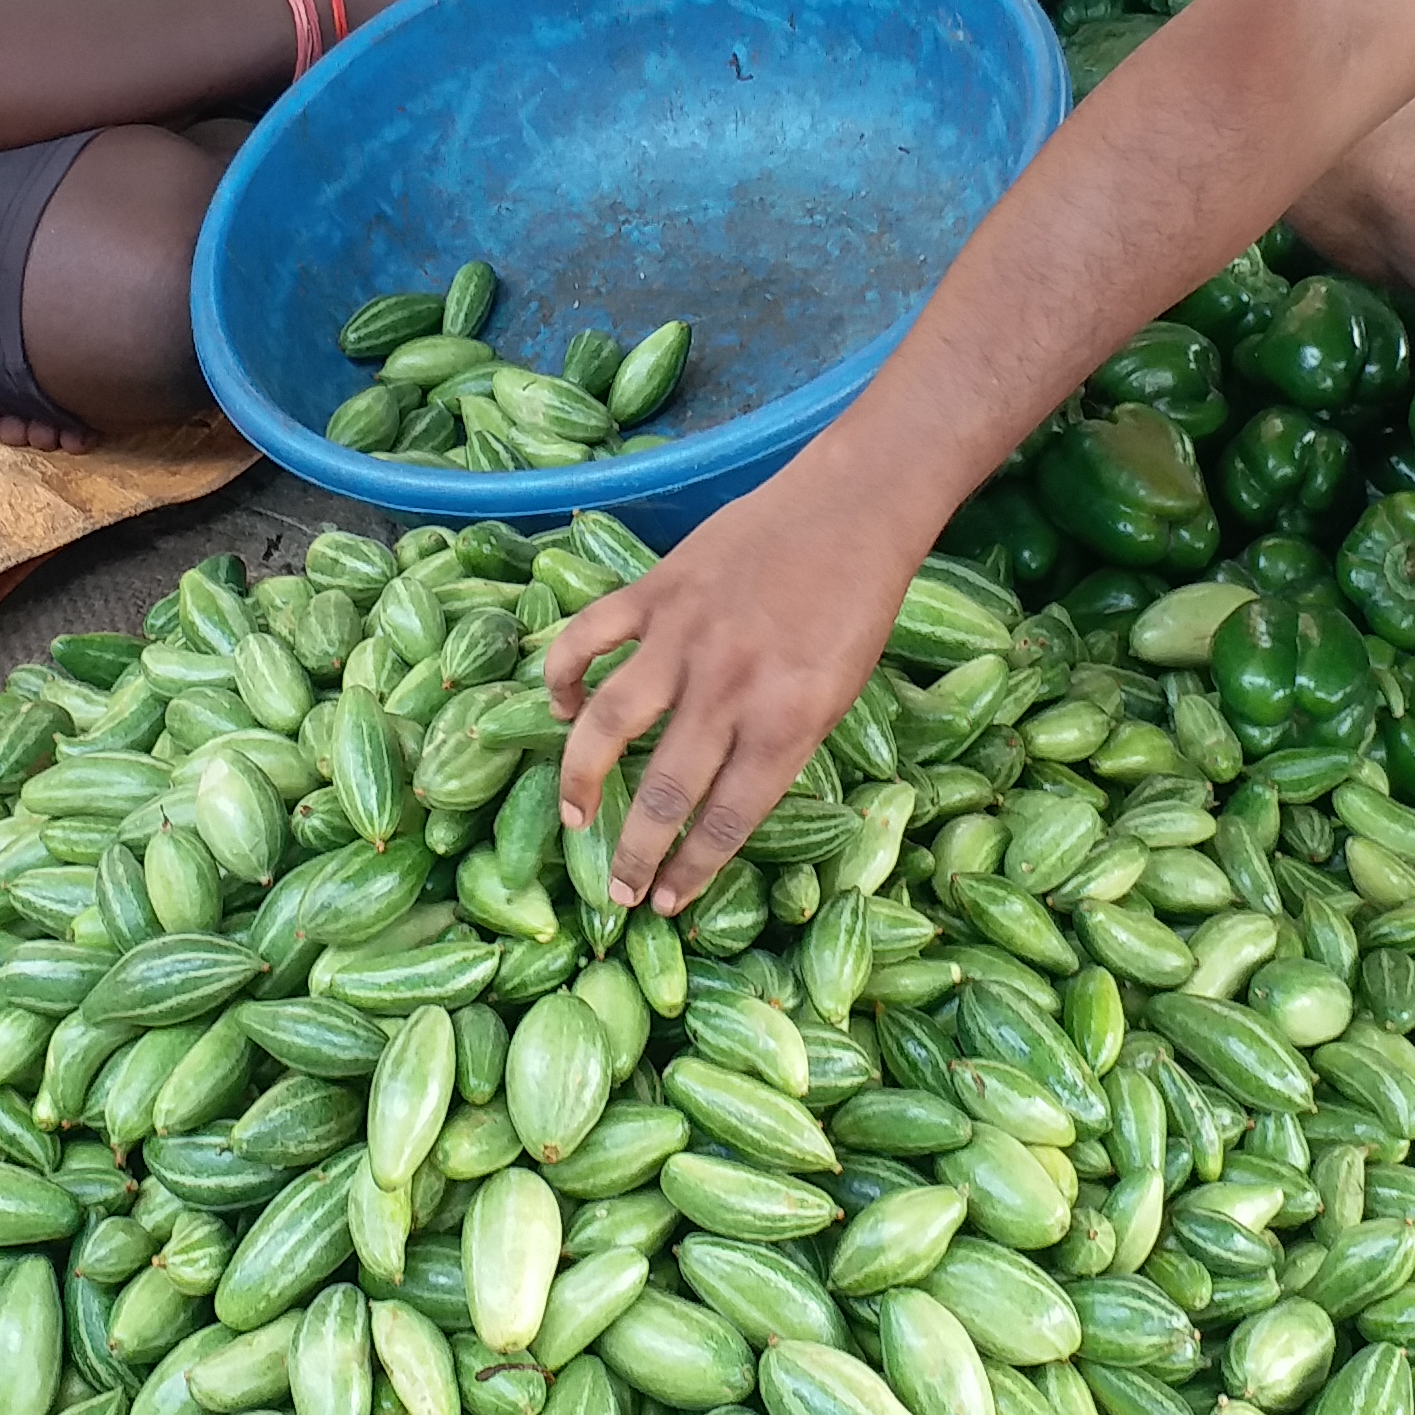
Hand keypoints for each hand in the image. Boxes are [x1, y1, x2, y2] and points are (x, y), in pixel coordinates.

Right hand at [545, 474, 916, 908]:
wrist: (850, 510)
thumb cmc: (855, 608)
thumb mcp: (838, 696)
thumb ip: (778, 745)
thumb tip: (717, 799)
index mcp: (787, 723)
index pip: (727, 820)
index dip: (691, 871)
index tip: (667, 904)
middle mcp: (730, 689)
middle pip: (665, 791)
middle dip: (636, 852)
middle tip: (617, 890)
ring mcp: (685, 638)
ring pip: (610, 723)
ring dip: (581, 777)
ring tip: (574, 814)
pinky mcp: (657, 591)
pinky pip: (590, 639)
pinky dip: (563, 675)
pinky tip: (559, 707)